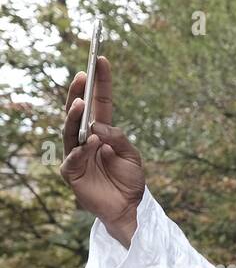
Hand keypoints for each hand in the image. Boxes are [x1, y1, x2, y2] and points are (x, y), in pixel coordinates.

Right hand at [60, 56, 144, 246]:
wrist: (128, 208)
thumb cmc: (129, 181)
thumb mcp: (132, 156)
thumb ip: (119, 139)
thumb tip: (99, 127)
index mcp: (102, 131)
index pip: (99, 102)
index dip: (100, 82)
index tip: (100, 59)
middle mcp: (85, 138)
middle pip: (78, 112)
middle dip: (79, 92)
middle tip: (82, 75)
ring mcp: (76, 153)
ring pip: (70, 131)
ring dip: (75, 117)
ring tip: (80, 104)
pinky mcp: (71, 171)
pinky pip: (73, 157)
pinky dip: (81, 149)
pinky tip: (90, 141)